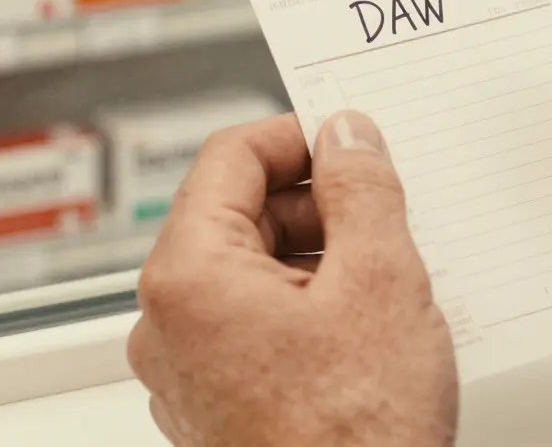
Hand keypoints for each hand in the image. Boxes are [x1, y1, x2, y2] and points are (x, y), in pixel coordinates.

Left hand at [127, 111, 456, 446]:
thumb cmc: (355, 438)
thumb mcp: (381, 281)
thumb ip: (361, 187)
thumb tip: (348, 135)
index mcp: (189, 276)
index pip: (230, 156)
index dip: (299, 136)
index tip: (349, 140)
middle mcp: (169, 321)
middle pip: (237, 214)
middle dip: (314, 203)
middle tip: (382, 214)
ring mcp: (188, 368)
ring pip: (250, 271)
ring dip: (316, 257)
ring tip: (382, 282)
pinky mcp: (216, 401)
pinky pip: (253, 322)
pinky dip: (305, 306)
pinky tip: (361, 329)